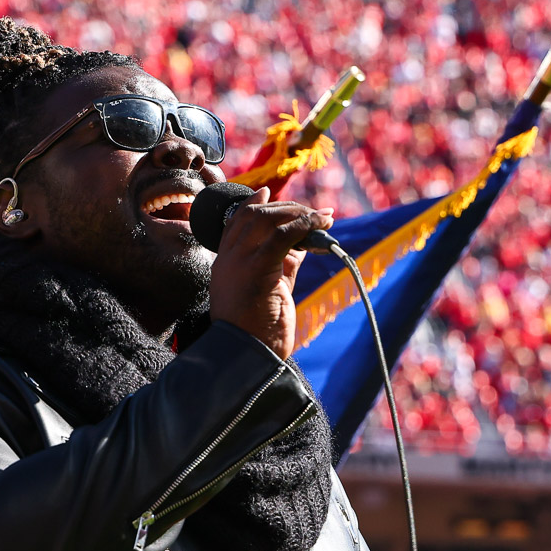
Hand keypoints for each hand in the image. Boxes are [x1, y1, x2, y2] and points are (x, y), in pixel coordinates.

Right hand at [206, 187, 333, 357]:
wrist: (249, 357)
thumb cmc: (259, 332)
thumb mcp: (272, 291)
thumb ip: (283, 265)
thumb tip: (303, 244)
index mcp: (225, 264)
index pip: (236, 222)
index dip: (253, 204)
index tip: (267, 193)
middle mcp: (228, 259)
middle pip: (253, 214)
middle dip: (286, 208)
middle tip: (315, 213)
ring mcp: (239, 262)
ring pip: (267, 219)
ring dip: (299, 214)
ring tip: (324, 218)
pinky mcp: (257, 268)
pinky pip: (283, 235)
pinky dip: (305, 226)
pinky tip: (321, 225)